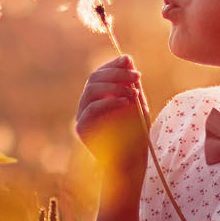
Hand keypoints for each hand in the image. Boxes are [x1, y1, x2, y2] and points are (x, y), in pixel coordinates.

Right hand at [74, 55, 147, 178]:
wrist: (132, 163)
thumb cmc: (136, 134)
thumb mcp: (137, 104)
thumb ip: (130, 83)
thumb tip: (126, 57)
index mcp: (98, 98)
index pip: (99, 74)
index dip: (112, 65)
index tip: (129, 61)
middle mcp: (87, 105)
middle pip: (93, 78)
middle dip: (116, 73)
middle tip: (136, 76)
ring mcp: (82, 117)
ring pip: (90, 90)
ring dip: (114, 86)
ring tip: (134, 92)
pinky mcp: (81, 129)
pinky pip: (92, 108)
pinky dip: (110, 101)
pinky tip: (126, 102)